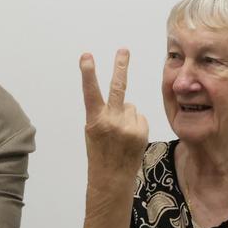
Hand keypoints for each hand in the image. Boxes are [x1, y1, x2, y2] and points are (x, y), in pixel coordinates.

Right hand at [80, 49, 148, 190]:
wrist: (111, 178)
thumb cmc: (99, 153)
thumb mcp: (92, 132)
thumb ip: (103, 114)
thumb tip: (124, 101)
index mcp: (94, 120)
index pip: (90, 92)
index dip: (88, 72)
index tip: (86, 56)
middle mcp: (111, 121)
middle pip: (118, 88)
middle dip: (120, 67)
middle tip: (124, 50)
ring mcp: (128, 126)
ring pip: (130, 107)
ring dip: (127, 115)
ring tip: (120, 134)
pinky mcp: (141, 131)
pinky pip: (139, 117)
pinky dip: (135, 124)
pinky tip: (129, 138)